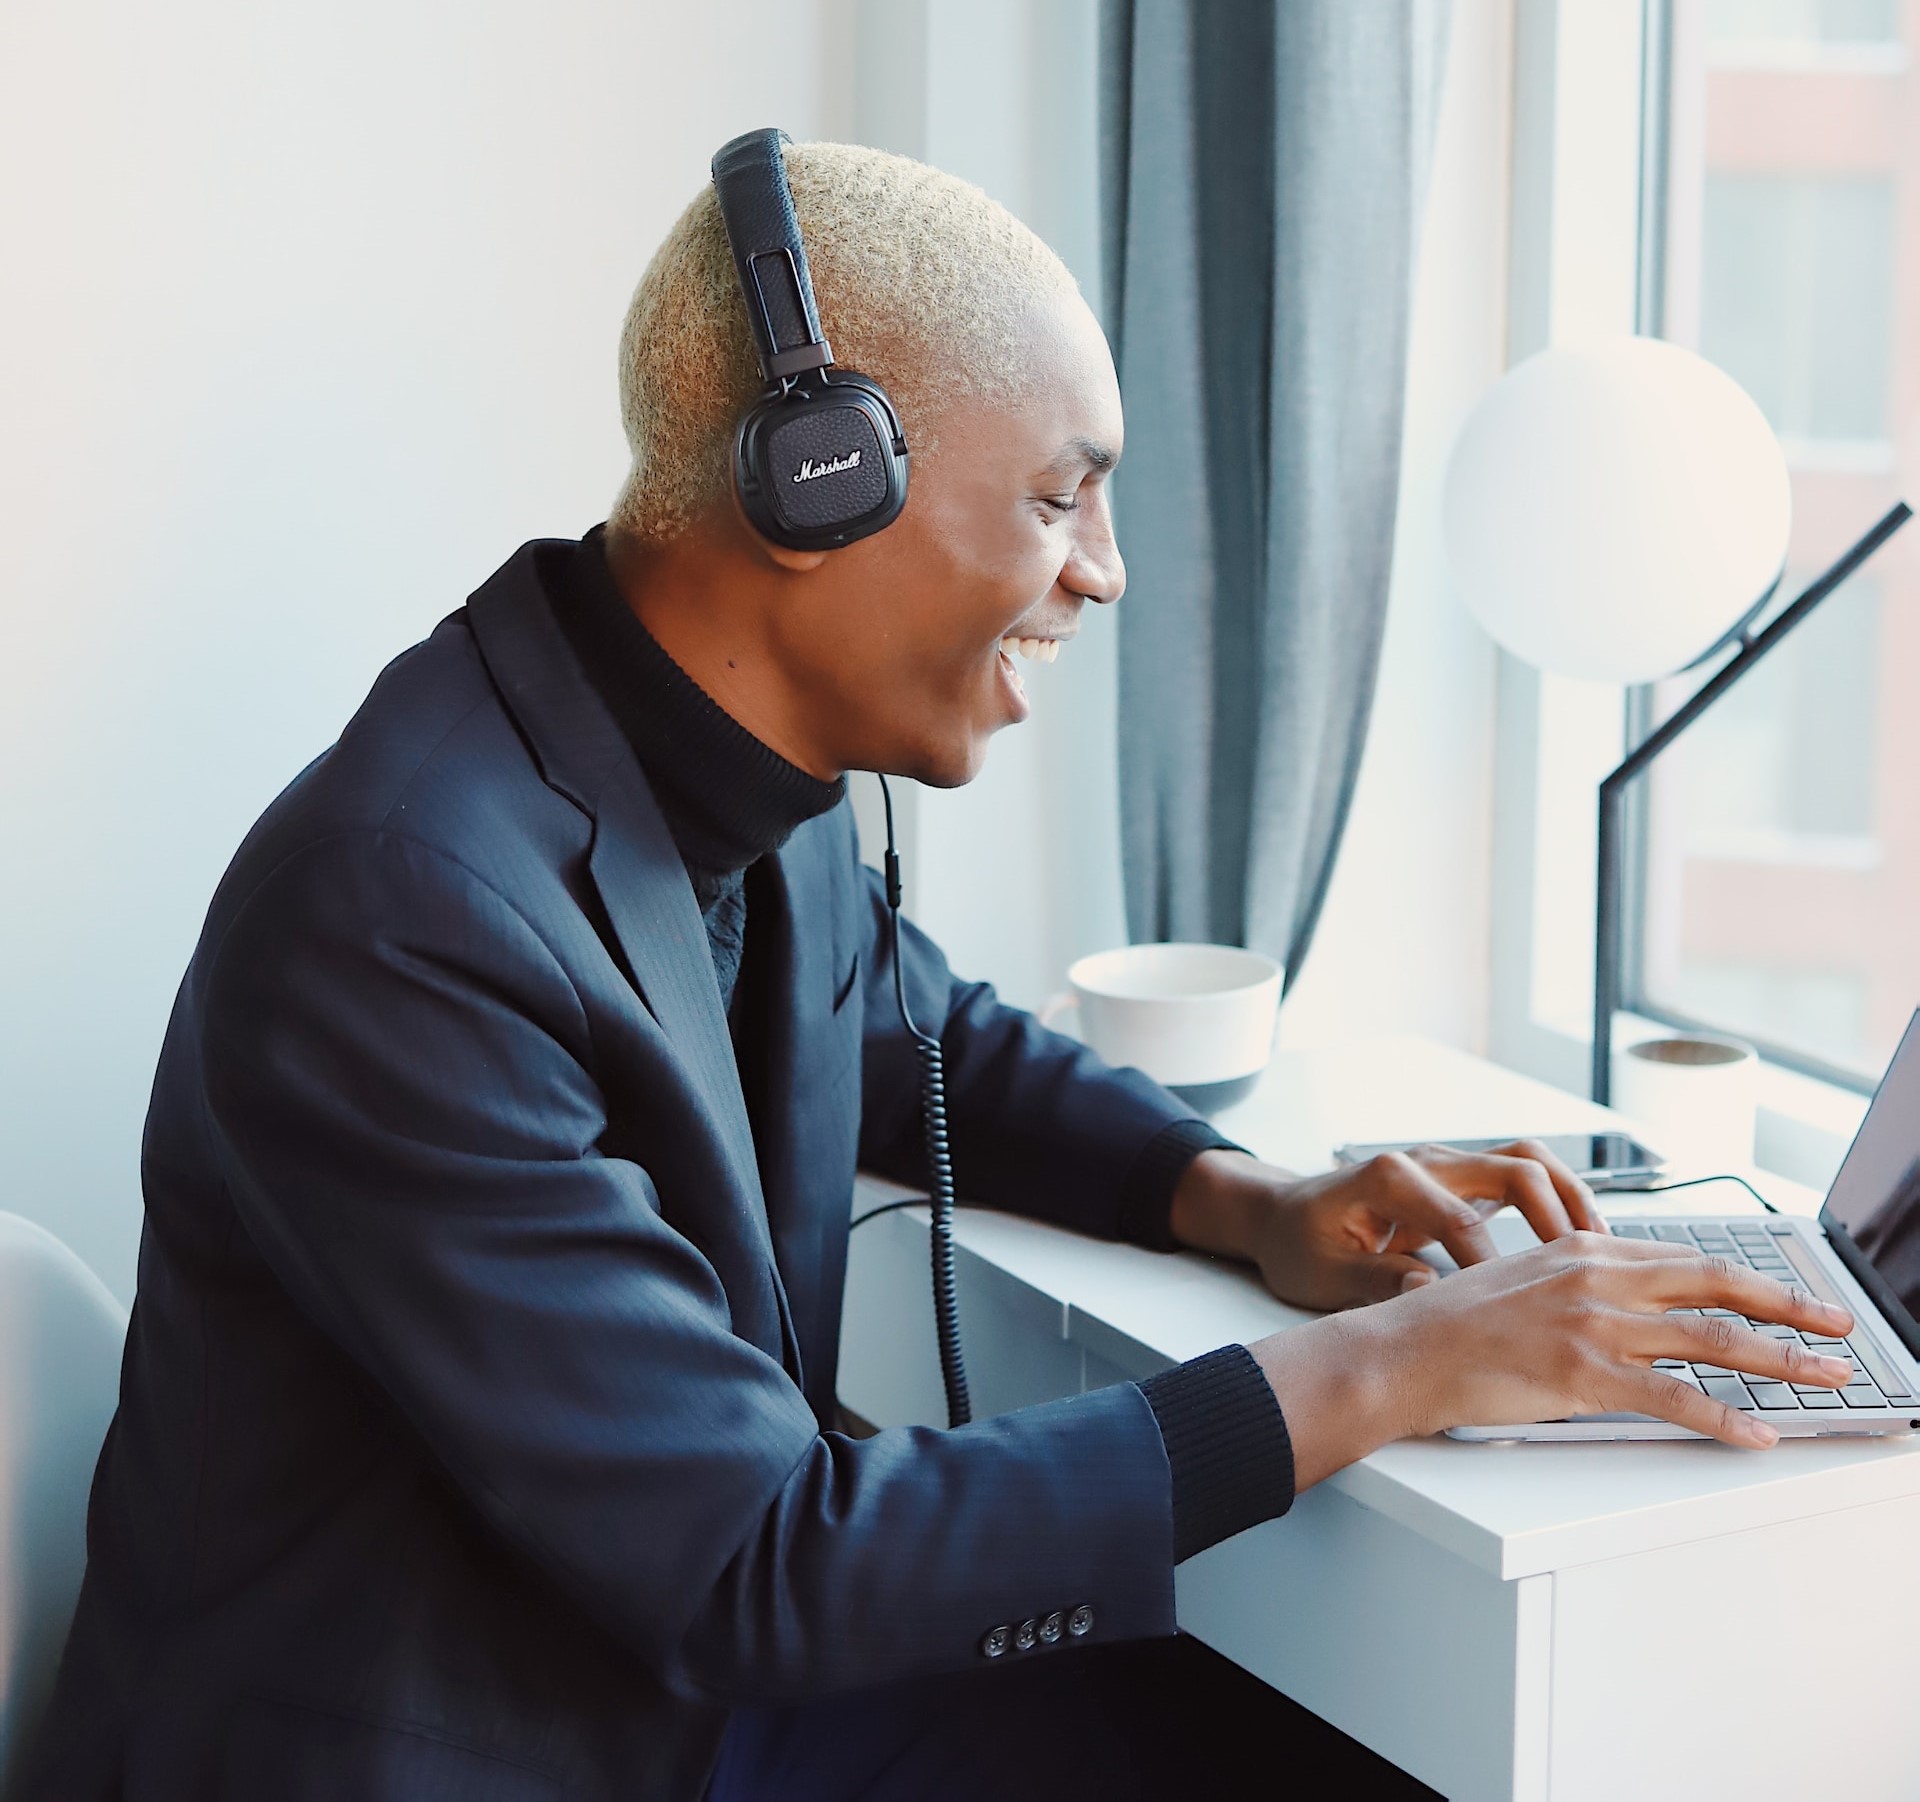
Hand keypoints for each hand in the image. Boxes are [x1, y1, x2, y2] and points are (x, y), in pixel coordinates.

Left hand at [1170, 1142, 1608, 1311]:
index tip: (1515, 1307)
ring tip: (1604, 1250)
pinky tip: (1580, 1246)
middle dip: (1559, 1218)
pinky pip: (1521, 1178)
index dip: (1495, 1266)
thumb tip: (1429, 1291)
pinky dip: (1557, 1203)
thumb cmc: (1297, 1246)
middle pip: (1515, 1168)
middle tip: (1589, 1268)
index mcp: (1389, 1178)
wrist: (1279, 1216)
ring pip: (1529, 1163)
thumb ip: (1374, 1281)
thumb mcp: (1320, 1275)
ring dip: (1571, 1199)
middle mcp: (1426, 1160)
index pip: (1462, 1219)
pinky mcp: (1459, 1181)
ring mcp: (1446, 1166)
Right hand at [1247, 1232, 1857, 1487]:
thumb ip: (1581, 1280)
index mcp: (1582, 1247)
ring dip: (1780, 1361)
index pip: (1685, 1258)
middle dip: (1789, 1306)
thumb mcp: (1524, 1277)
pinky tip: (1756, 1435)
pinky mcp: (1582, 1374)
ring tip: (1824, 1377)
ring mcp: (1592, 1324)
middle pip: (1716, 1285)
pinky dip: (1724, 1419)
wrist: (1401, 1348)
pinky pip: (1673, 1399)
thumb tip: (1634, 1298)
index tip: (1786, 1293)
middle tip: (1837, 1325)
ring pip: (1710, 1339)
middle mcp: (1595, 1276)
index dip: (1746, 1277)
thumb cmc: (1452, 1322)